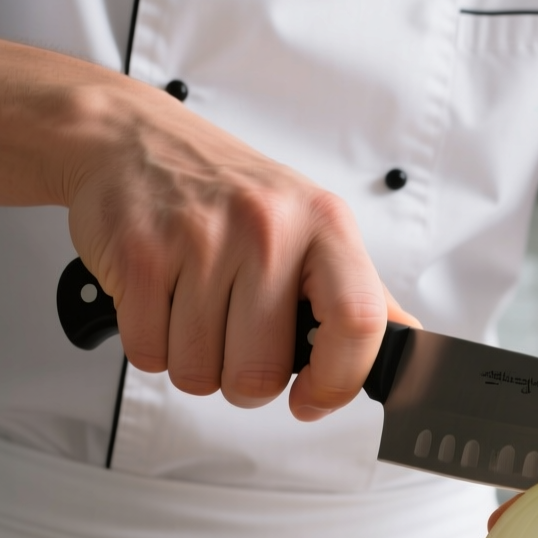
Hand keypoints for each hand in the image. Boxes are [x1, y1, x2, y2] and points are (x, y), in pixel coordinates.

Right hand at [62, 82, 416, 419]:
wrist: (130, 138)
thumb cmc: (227, 191)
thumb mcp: (310, 224)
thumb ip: (358, 291)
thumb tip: (406, 343)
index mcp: (324, 225)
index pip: (359, 322)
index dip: (338, 382)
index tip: (312, 399)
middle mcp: (268, 227)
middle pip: (262, 372)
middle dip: (244, 381)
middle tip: (235, 341)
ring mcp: (202, 239)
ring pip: (201, 373)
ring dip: (195, 362)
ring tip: (195, 310)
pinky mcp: (141, 254)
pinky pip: (150, 354)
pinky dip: (152, 345)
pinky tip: (161, 301)